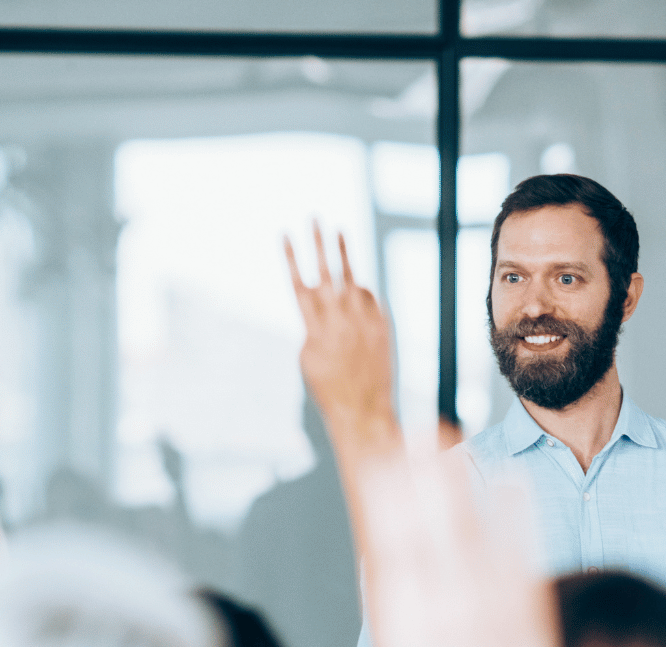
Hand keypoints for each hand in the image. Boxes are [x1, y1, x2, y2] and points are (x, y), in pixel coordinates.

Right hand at [285, 223, 399, 456]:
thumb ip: (312, 325)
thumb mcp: (309, 357)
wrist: (363, 410)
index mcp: (315, 328)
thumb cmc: (329, 388)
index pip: (299, 284)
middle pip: (326, 273)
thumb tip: (318, 301)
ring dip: (344, 254)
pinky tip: (352, 284)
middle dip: (319, 243)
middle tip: (314, 217)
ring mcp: (362, 322)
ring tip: (338, 230)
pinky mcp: (381, 326)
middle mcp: (339, 320)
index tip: (284, 234)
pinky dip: (360, 289)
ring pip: (351, 278)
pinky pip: (369, 298)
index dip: (291, 258)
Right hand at [356, 448, 564, 646]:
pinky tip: (505, 473)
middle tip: (416, 426)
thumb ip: (389, 594)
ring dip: (458, 472)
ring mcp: (490, 600)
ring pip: (472, 518)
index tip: (381, 456)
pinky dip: (510, 500)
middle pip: (428, 518)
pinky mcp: (527, 600)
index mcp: (404, 619)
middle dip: (419, 467)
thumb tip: (379, 536)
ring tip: (448, 436)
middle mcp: (446, 605)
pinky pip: (519, 537)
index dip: (385, 490)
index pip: (389, 538)